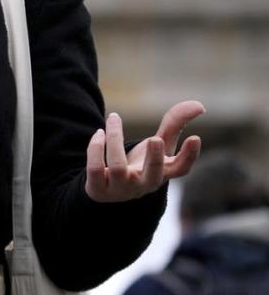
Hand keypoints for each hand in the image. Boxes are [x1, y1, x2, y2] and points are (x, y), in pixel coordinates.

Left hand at [85, 100, 203, 201]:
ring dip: (114, 139)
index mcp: (161, 173)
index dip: (189, 156)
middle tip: (155, 140)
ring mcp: (120, 189)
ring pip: (118, 166)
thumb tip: (199, 105)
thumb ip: (175, 125)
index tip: (196, 137)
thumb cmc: (140, 164)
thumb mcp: (158, 145)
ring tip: (114, 118)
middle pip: (153, 176)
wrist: (109, 188)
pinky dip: (95, 148)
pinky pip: (95, 169)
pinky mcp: (98, 189)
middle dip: (154, 158)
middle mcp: (143, 184)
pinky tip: (99, 133)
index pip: (180, 169)